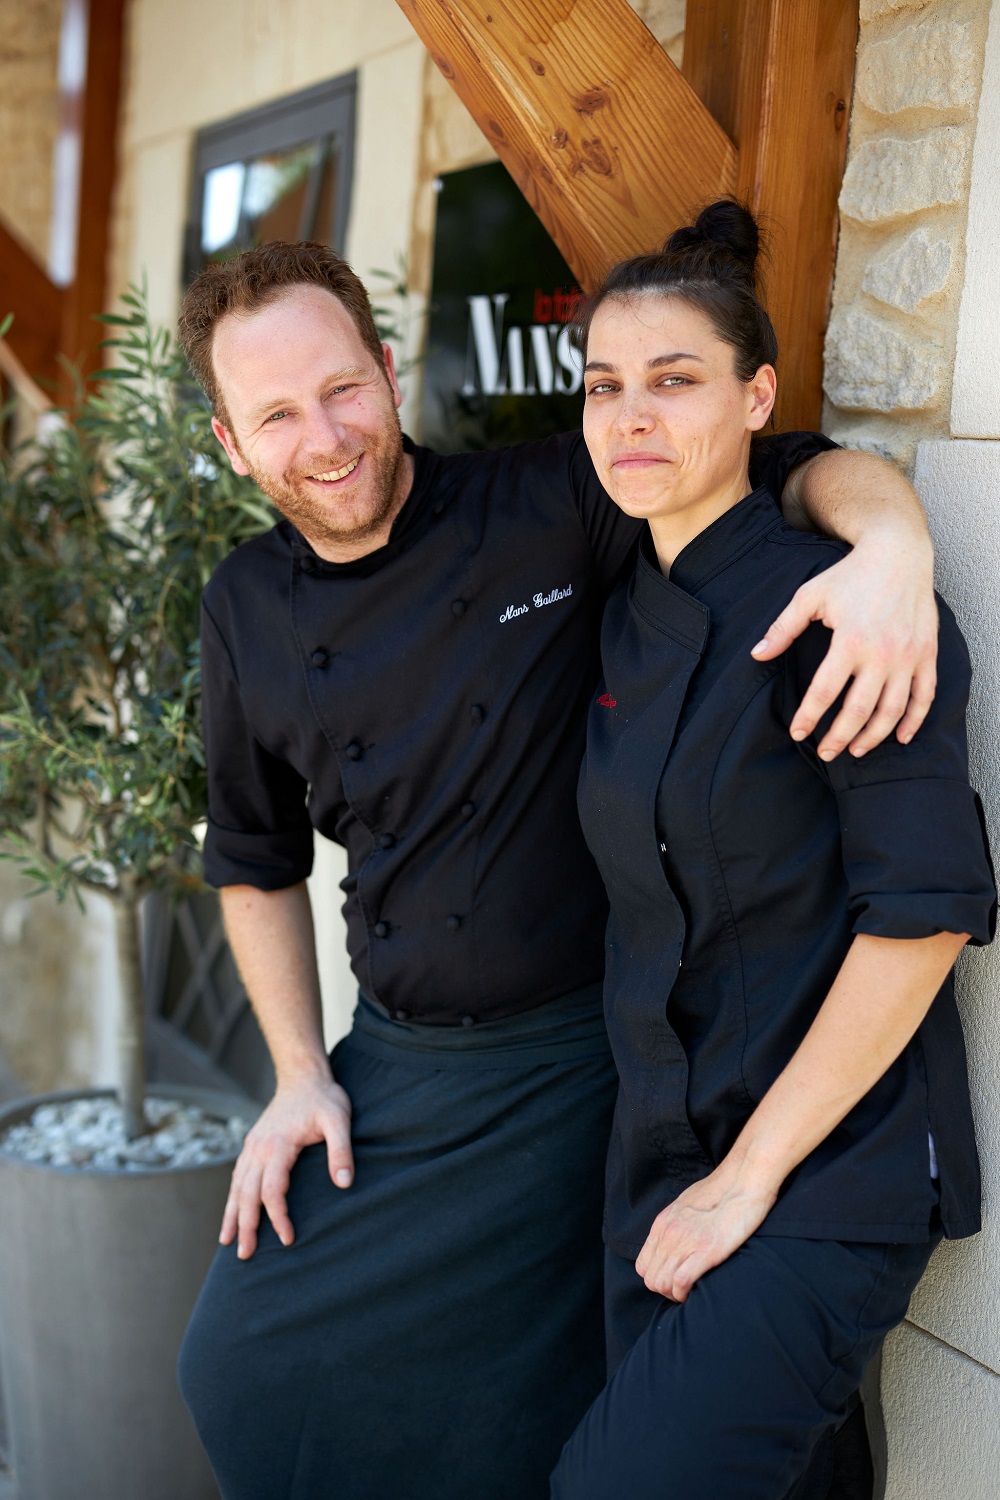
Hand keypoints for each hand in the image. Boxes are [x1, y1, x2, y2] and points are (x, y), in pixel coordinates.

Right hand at [219, 1074, 353, 1259]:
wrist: (303, 1076)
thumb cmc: (324, 1099)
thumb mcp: (339, 1120)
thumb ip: (341, 1151)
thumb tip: (344, 1184)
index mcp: (278, 1145)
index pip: (272, 1189)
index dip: (278, 1216)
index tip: (288, 1239)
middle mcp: (259, 1148)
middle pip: (247, 1193)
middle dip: (246, 1225)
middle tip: (245, 1256)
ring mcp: (253, 1146)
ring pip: (237, 1186)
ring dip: (232, 1215)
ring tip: (227, 1242)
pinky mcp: (252, 1144)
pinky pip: (237, 1176)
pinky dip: (232, 1197)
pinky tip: (231, 1213)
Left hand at [635, 1165, 776, 1302]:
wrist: (743, 1182)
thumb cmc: (721, 1193)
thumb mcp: (687, 1206)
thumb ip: (675, 1225)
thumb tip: (674, 1243)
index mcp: (663, 1223)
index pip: (643, 1265)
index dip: (657, 1278)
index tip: (674, 1281)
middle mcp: (668, 1233)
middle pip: (650, 1279)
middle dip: (665, 1291)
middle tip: (684, 1290)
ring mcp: (685, 1241)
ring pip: (662, 1283)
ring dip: (675, 1295)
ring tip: (691, 1292)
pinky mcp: (705, 1250)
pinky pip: (681, 1281)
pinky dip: (686, 1293)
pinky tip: (697, 1290)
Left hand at [751, 533, 936, 758]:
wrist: (898, 553)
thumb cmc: (850, 575)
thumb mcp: (810, 596)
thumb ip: (783, 628)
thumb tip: (757, 655)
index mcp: (850, 640)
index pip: (824, 692)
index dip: (809, 717)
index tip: (798, 733)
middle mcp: (882, 653)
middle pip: (859, 710)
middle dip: (840, 737)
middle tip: (826, 752)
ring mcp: (908, 656)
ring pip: (892, 710)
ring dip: (874, 736)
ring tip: (856, 750)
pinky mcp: (927, 654)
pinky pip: (924, 696)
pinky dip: (914, 720)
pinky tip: (901, 738)